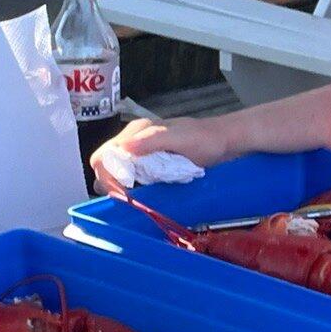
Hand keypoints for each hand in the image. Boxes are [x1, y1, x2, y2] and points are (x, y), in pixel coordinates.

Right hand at [89, 114, 237, 194]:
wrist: (225, 140)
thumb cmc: (205, 139)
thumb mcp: (180, 139)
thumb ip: (152, 141)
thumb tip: (124, 148)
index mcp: (137, 132)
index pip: (105, 154)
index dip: (106, 176)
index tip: (120, 193)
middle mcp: (134, 140)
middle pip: (106, 164)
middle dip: (110, 183)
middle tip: (126, 199)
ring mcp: (142, 151)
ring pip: (117, 171)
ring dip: (119, 186)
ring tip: (132, 198)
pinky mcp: (150, 162)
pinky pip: (132, 175)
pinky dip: (131, 186)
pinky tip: (140, 193)